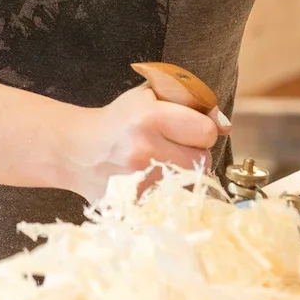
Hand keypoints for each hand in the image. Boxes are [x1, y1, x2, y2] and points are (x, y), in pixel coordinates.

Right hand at [57, 83, 221, 200]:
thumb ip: (187, 101)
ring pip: (189, 183)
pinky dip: (166, 193)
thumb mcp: (147, 96)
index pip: (206, 131)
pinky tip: (150, 180)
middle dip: (193, 153)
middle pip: (203, 161)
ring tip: (159, 163)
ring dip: (180, 175)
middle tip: (172, 147)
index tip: (189, 129)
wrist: (76, 150)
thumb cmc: (118, 120)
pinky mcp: (135, 204)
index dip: (201, 129)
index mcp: (151, 118)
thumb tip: (223, 125)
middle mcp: (146, 151)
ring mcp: (140, 182)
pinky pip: (172, 202)